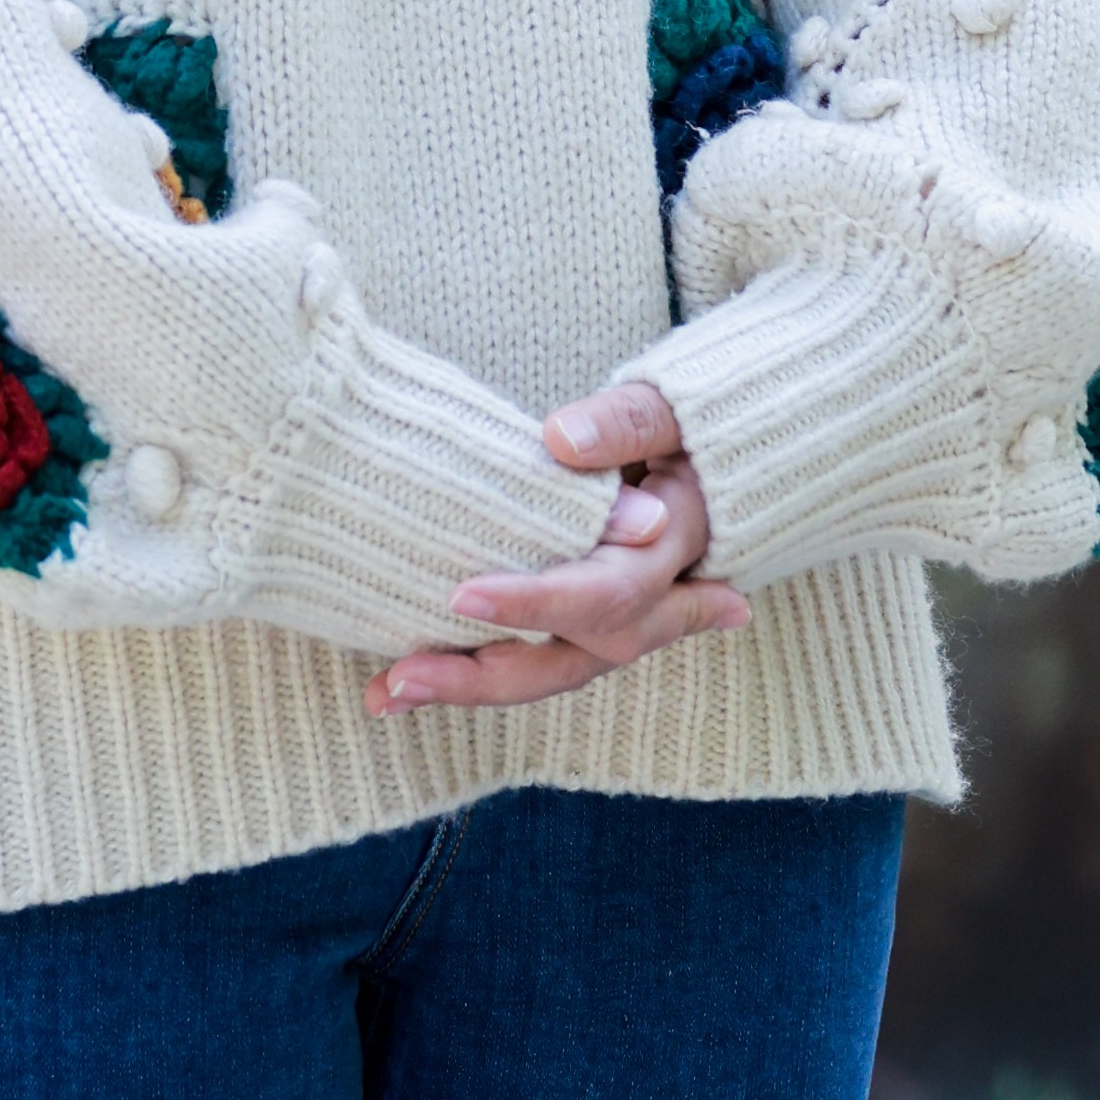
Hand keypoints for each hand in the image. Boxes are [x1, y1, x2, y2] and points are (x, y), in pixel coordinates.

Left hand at [362, 378, 749, 716]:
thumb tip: (563, 443)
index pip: (608, 593)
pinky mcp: (581, 622)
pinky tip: (400, 685)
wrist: (712, 458)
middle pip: (573, 656)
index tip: (462, 595)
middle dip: (486, 674)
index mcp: (673, 550)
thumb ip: (625, 422)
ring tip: (387, 693)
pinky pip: (531, 658)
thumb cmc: (682, 424)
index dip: (538, 602)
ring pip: (547, 669)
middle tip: (403, 676)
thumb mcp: (668, 407)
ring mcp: (615, 622)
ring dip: (467, 685)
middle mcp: (648, 603)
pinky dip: (470, 671)